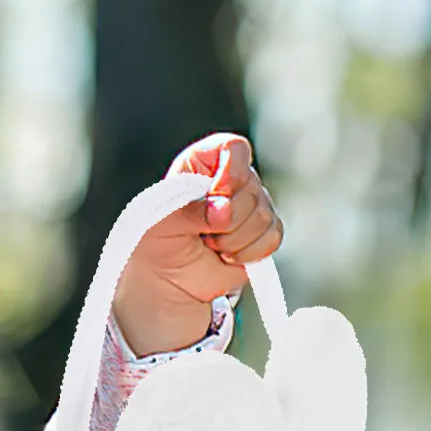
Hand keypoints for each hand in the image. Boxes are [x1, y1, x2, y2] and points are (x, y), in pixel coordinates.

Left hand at [112, 132, 284, 355]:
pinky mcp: (263, 231)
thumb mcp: (160, 223)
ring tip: (210, 245)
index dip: (230, 173)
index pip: (234, 149)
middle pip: (251, 188)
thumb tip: (223, 212)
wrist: (167, 281)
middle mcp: (233, 178)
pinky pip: (272, 238)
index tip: (215, 194)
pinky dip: (247, 254)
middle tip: (201, 233)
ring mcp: (252, 205)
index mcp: (205, 162)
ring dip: (231, 240)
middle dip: (225, 220)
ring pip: (263, 216)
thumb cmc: (158, 244)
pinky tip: (227, 256)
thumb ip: (189, 211)